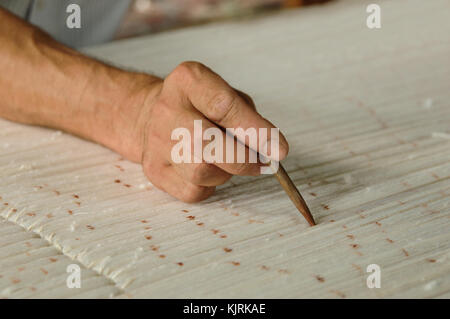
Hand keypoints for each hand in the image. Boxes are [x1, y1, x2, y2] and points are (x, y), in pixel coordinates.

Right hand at [133, 62, 288, 201]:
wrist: (151, 117)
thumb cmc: (199, 106)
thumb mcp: (224, 93)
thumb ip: (248, 116)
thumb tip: (272, 149)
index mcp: (187, 81)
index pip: (223, 105)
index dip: (256, 131)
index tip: (279, 150)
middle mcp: (167, 109)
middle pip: (208, 142)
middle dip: (244, 158)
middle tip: (262, 163)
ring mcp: (156, 142)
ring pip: (202, 171)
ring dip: (227, 172)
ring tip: (228, 161)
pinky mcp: (155, 170)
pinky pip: (193, 190)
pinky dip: (211, 186)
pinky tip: (209, 170)